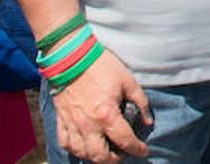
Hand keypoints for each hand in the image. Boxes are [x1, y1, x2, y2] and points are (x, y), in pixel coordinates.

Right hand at [50, 48, 151, 162]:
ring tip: (105, 152)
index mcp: (107, 115)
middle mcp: (89, 125)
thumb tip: (148, 121)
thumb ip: (140, 102)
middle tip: (123, 154)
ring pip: (82, 153)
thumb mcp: (128, 81)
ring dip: (95, 157)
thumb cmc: (101, 66)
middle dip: (114, 160)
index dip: (138, 149)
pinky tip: (83, 147)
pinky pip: (65, 143)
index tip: (144, 151)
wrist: (71, 56)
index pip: (125, 141)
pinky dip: (75, 149)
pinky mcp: (61, 119)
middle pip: (100, 156)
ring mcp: (73, 124)